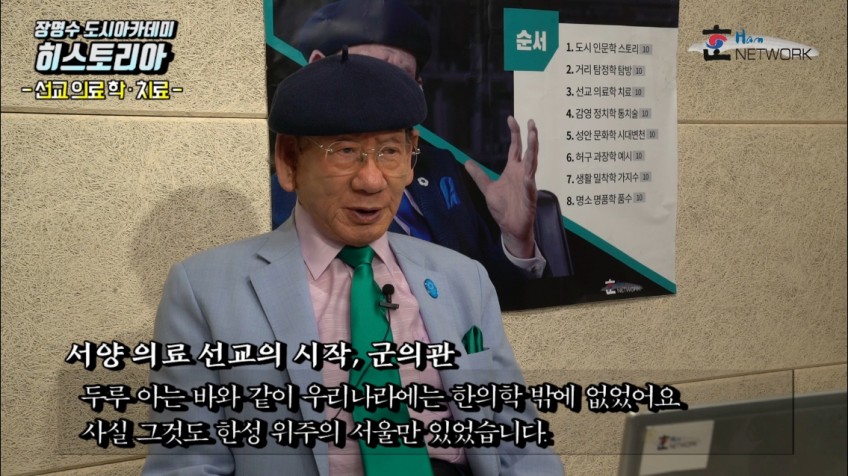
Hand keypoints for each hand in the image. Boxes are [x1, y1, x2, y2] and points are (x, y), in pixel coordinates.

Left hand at [465, 116, 537, 258]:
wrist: (510, 227)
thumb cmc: (503, 208)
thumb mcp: (487, 188)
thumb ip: (479, 175)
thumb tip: (467, 162)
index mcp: (513, 170)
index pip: (515, 148)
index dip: (515, 133)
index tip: (511, 118)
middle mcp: (522, 173)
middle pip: (528, 151)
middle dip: (530, 136)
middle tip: (530, 121)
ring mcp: (527, 183)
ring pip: (532, 162)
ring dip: (534, 149)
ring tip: (534, 135)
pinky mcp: (530, 195)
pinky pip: (530, 184)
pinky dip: (529, 178)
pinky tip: (528, 172)